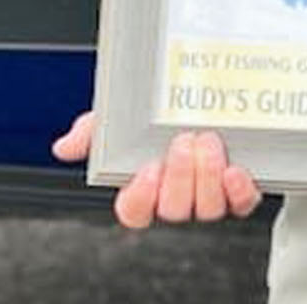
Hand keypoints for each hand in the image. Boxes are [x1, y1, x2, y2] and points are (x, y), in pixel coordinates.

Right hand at [51, 111, 263, 228]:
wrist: (210, 95)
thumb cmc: (159, 116)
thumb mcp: (121, 117)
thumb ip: (92, 132)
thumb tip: (65, 146)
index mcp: (145, 187)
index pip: (134, 211)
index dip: (140, 197)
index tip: (147, 169)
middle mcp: (176, 197)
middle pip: (174, 210)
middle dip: (178, 177)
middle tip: (181, 142)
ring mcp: (208, 197)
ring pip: (206, 210)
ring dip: (207, 176)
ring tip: (208, 141)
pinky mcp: (240, 192)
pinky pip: (241, 205)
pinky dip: (239, 191)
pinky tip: (235, 169)